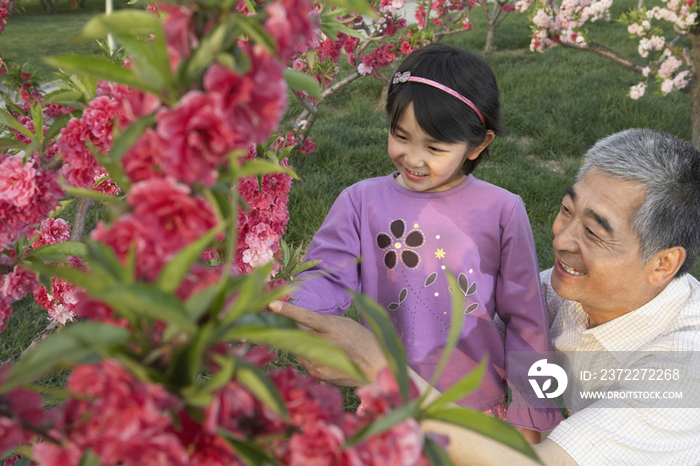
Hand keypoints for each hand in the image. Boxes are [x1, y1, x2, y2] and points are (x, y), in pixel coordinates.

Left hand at [268, 301, 386, 384]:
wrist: (376, 366)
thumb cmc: (361, 340)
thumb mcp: (344, 324)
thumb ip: (322, 323)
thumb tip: (299, 323)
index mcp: (332, 327)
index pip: (306, 317)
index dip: (288, 311)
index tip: (272, 305)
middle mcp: (324, 344)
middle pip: (296, 334)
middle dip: (295, 331)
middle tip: (308, 332)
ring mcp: (320, 361)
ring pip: (299, 350)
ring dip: (304, 347)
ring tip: (326, 348)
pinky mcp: (319, 373)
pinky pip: (305, 363)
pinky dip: (311, 359)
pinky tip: (327, 359)